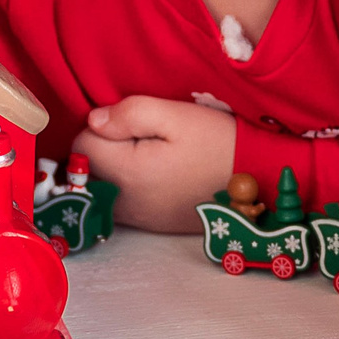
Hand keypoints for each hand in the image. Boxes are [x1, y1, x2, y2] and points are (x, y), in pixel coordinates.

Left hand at [73, 96, 238, 232]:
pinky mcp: (151, 225)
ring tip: (138, 153)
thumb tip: (94, 120)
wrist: (257, 180)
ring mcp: (138, 219)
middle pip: (85, 171)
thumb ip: (129, 114)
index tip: (125, 121)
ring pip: (98, 190)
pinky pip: (118, 205)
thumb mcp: (176, 115)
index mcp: (127, 173)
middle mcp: (126, 203)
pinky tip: (147, 172)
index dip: (98, 127)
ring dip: (108, 170)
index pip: (80, 146)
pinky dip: (122, 188)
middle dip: (99, 149)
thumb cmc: (218, 142)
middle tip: (131, 135)